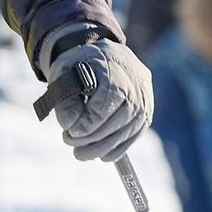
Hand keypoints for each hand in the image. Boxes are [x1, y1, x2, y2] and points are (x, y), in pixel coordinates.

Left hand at [32, 36, 152, 161]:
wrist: (108, 56)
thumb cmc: (82, 64)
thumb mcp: (64, 71)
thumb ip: (65, 96)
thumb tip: (72, 125)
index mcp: (115, 67)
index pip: (108, 100)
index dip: (90, 120)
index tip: (70, 131)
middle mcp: (136, 84)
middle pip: (119, 117)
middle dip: (93, 137)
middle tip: (71, 144)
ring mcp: (145, 100)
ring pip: (127, 129)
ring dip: (103, 147)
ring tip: (80, 154)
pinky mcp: (146, 113)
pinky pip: (135, 135)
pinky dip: (118, 148)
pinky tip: (102, 155)